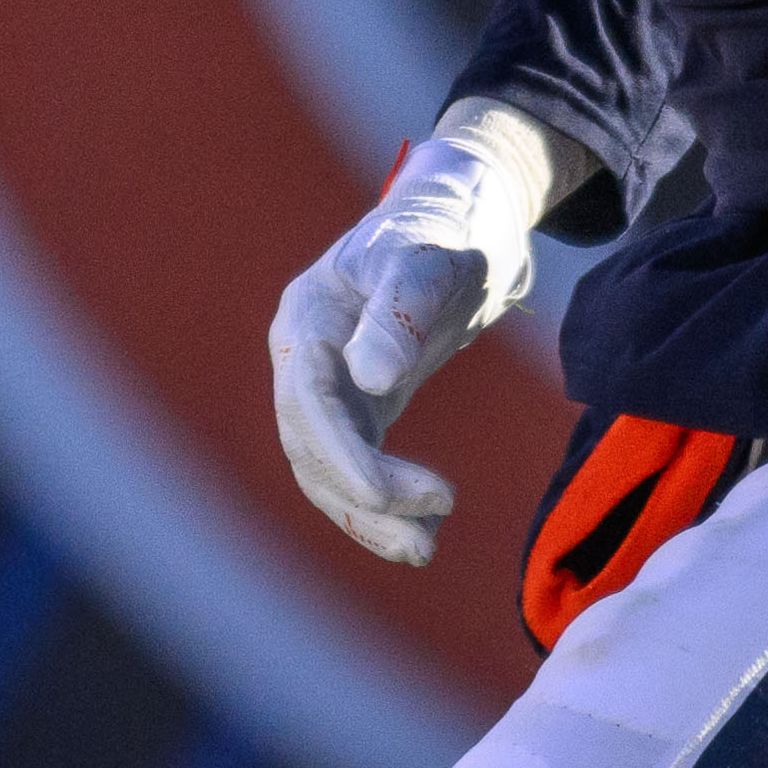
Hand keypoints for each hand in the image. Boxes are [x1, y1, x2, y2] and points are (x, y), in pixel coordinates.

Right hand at [269, 97, 568, 563]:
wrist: (464, 217)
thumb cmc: (449, 231)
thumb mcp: (432, 262)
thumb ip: (400, 313)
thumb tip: (370, 379)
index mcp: (307, 317)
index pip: (309, 400)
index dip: (346, 455)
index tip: (400, 494)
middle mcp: (304, 354)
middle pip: (309, 443)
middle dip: (361, 497)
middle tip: (428, 535)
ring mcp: (328, 380)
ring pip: (325, 464)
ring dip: (367, 514)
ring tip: (425, 549)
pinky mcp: (358, 401)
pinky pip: (353, 462)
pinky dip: (379, 502)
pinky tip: (420, 531)